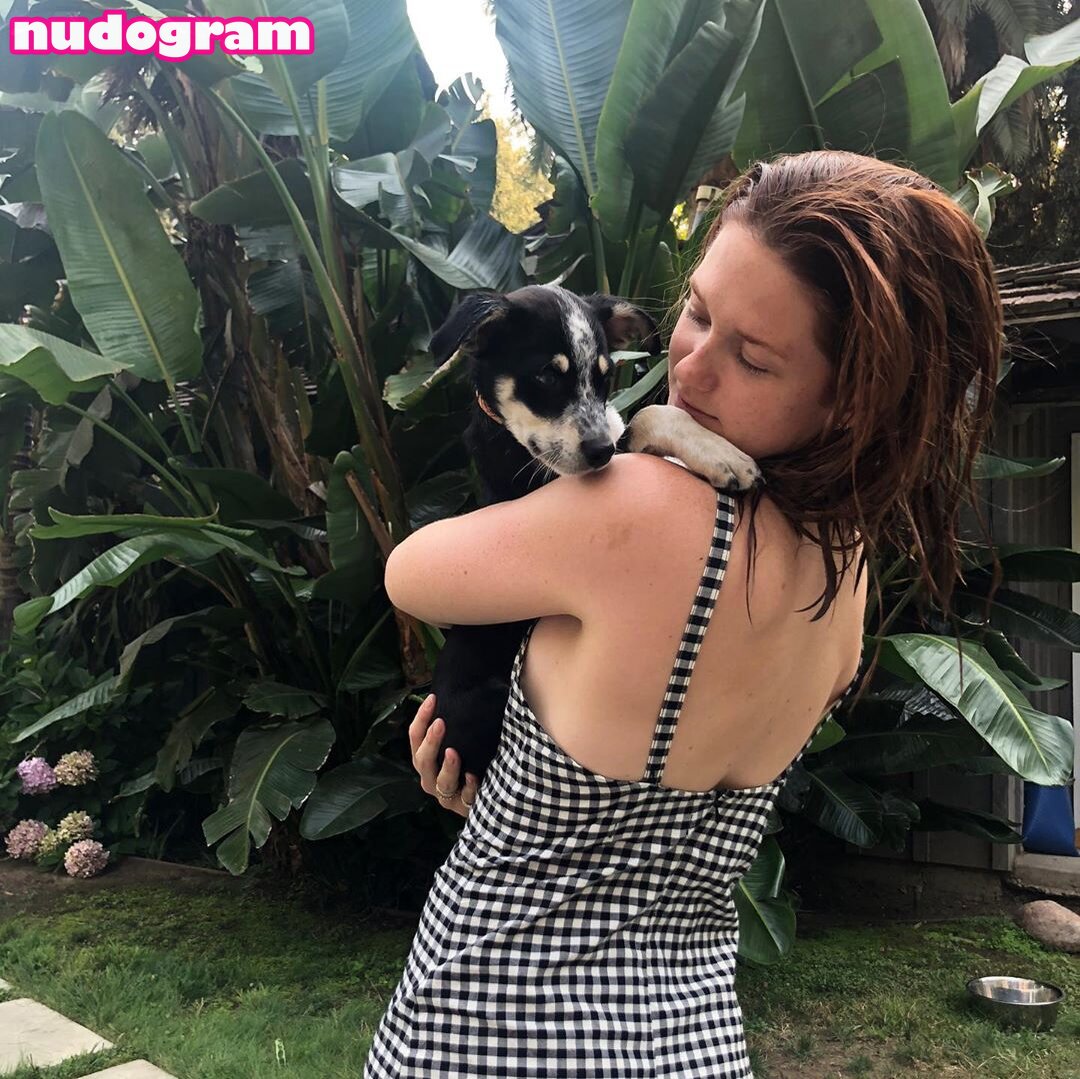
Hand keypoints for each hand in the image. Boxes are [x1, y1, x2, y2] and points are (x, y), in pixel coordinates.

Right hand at [409, 693, 479, 817]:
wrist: (485, 796)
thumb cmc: (467, 761)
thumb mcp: (459, 741)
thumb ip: (454, 724)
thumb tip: (456, 692)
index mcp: (425, 759)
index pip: (415, 737)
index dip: (421, 717)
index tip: (433, 699)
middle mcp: (430, 777)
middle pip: (422, 761)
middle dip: (430, 742)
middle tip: (440, 723)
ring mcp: (445, 795)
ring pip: (440, 782)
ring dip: (447, 766)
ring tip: (453, 752)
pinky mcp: (462, 807)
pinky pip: (464, 798)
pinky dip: (468, 787)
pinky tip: (473, 776)